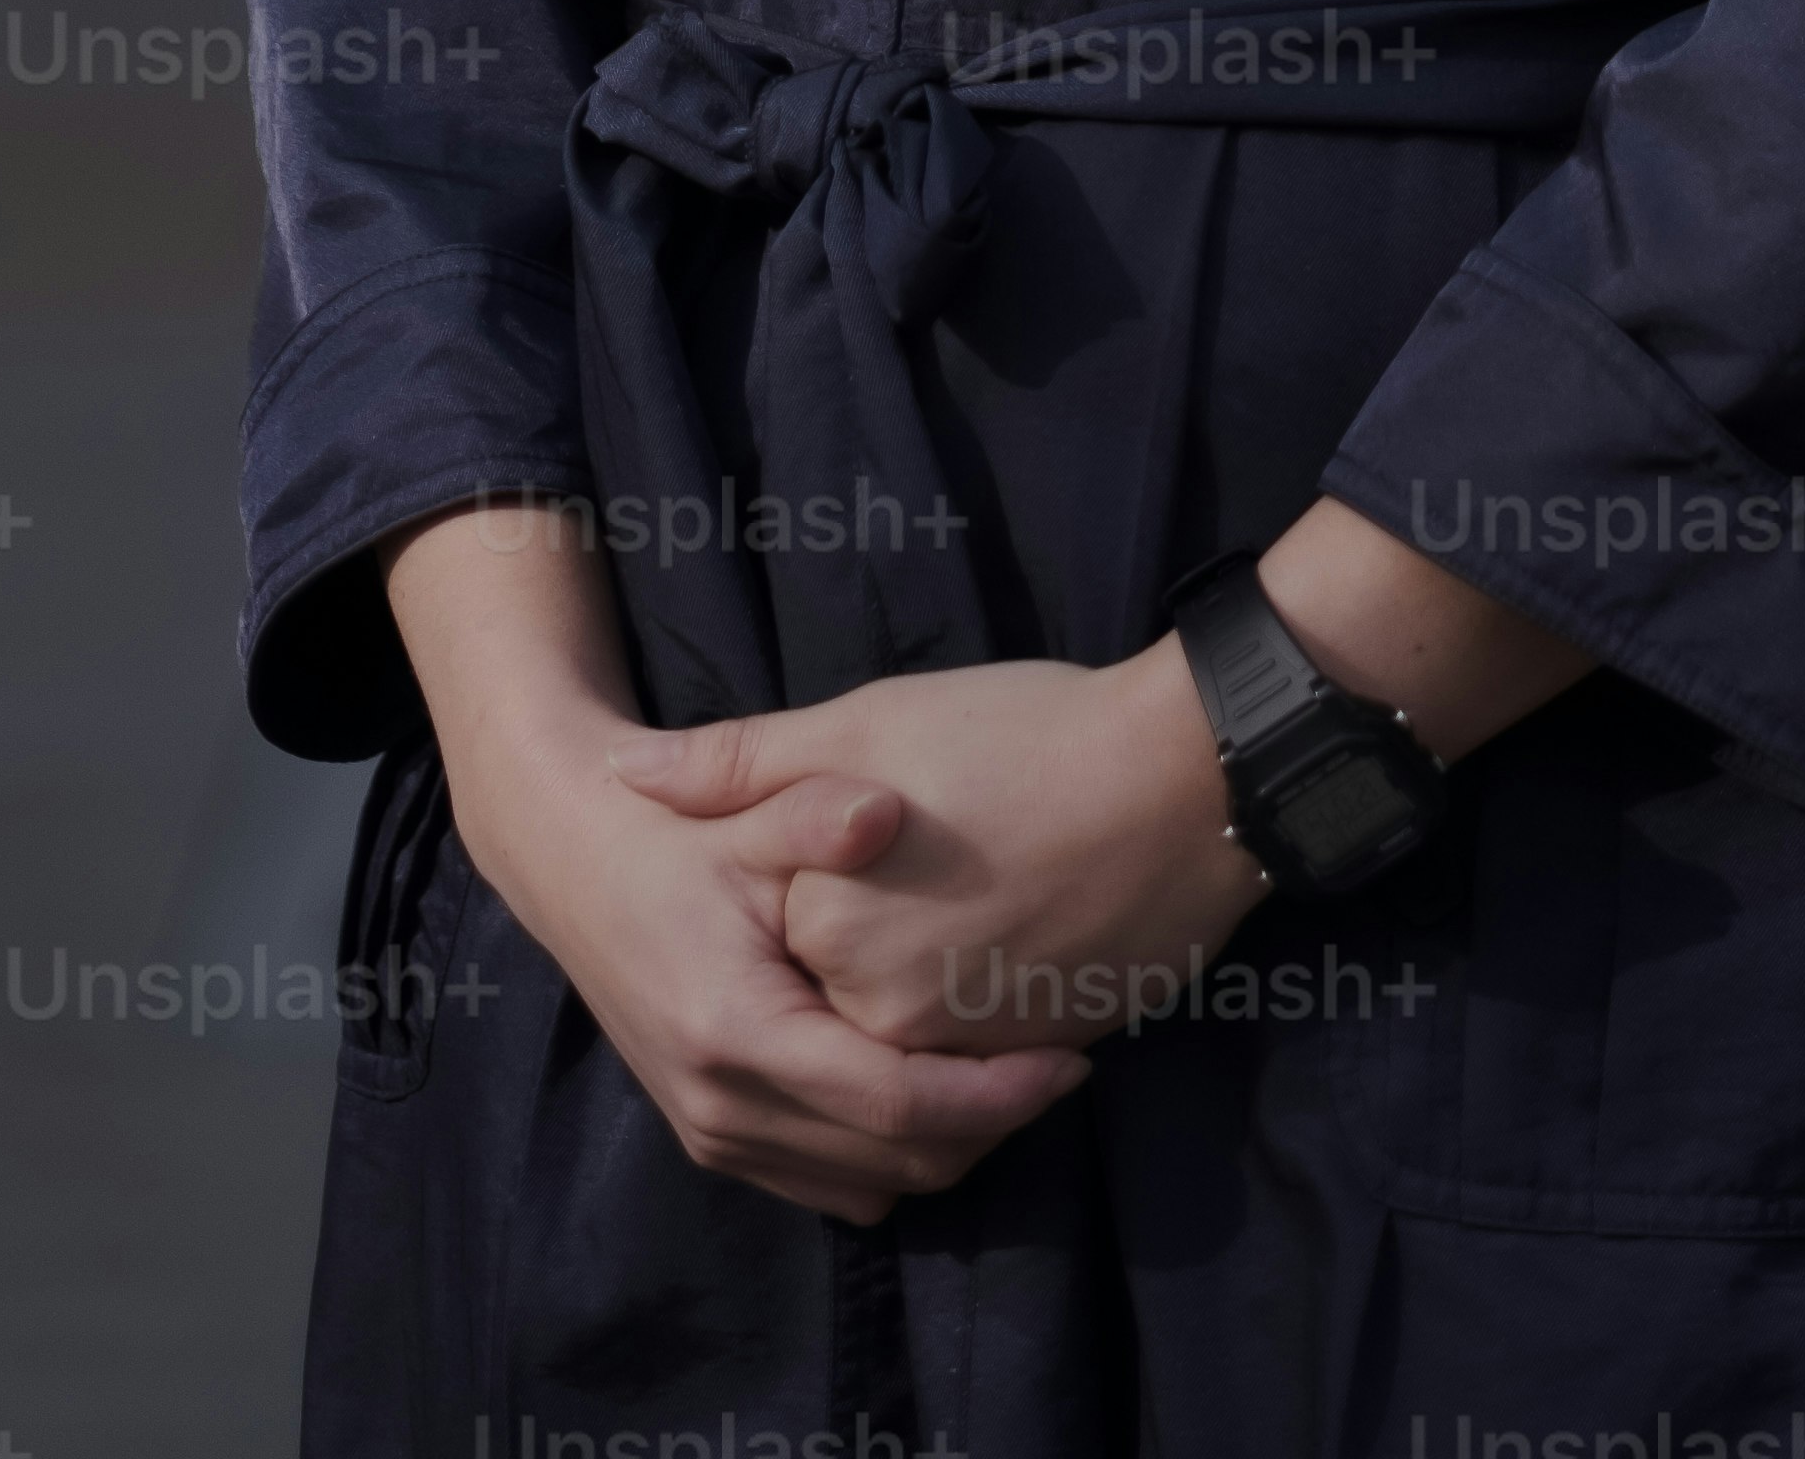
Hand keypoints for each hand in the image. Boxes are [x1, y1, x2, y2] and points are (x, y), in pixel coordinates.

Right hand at [460, 695, 1089, 1219]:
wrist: (570, 865)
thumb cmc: (666, 833)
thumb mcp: (738, 809)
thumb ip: (814, 809)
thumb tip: (886, 809)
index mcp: (737, 1035)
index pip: (896, 1106)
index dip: (996, 1094)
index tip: (1070, 1057)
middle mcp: (723, 1110)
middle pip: (895, 1166)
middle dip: (988, 1126)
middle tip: (1056, 1059)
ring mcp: (714, 1136)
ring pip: (868, 1190)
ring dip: (943, 1146)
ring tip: (1003, 1071)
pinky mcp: (714, 1140)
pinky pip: (829, 1183)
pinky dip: (889, 1152)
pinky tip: (927, 1081)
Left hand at [614, 646, 1268, 1057]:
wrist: (1187, 782)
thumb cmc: (1024, 735)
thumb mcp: (869, 723)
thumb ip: (739, 765)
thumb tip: (617, 772)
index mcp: (831, 943)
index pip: (763, 943)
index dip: (794, 878)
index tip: (835, 830)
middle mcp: (889, 1024)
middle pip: (826, 1012)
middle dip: (838, 958)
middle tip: (893, 868)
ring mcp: (968, 1057)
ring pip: (894, 1066)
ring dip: (893, 1020)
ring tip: (931, 912)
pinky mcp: (1036, 1063)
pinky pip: (963, 1081)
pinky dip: (956, 1043)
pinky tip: (983, 948)